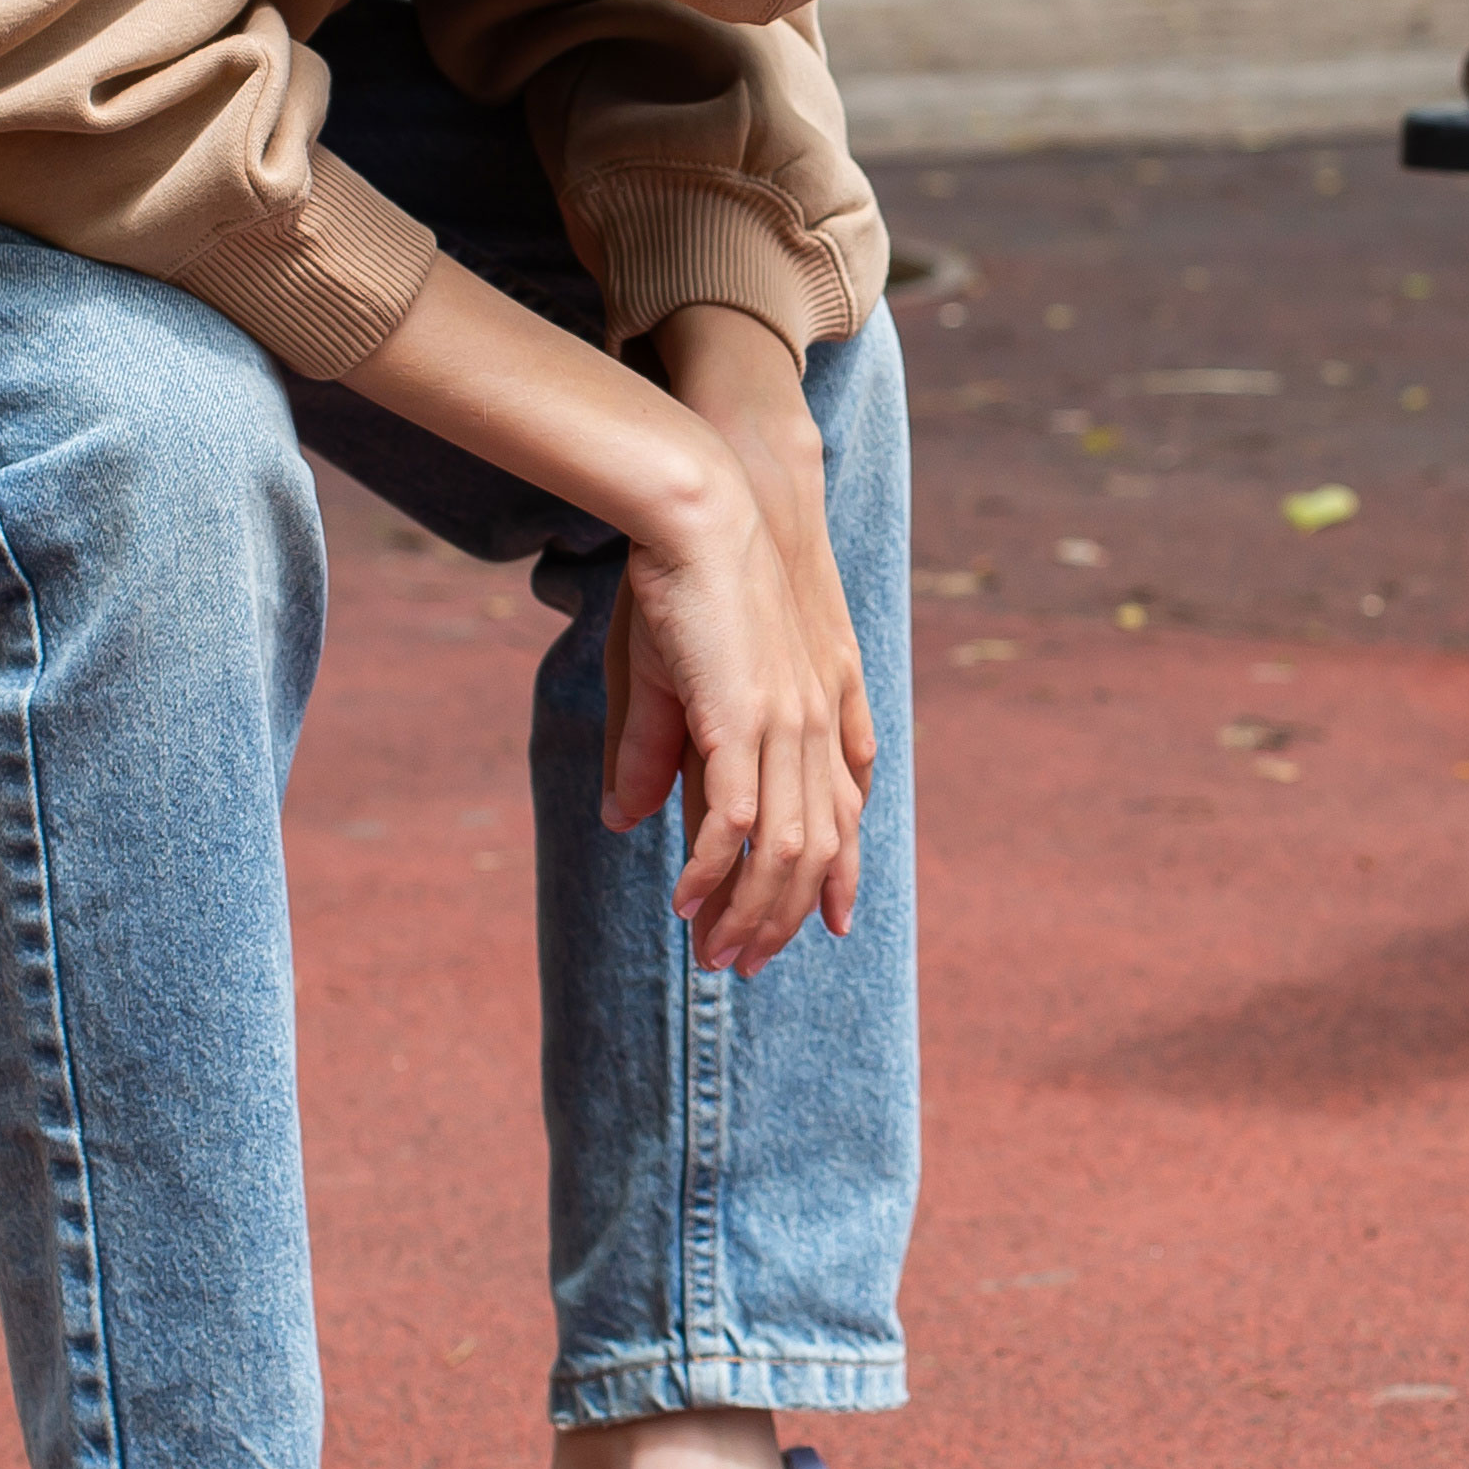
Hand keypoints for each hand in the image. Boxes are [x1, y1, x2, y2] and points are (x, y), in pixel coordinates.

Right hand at [605, 309, 872, 972]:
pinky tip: (684, 899)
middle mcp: (811, 725)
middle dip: (784, 917)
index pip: (838, 814)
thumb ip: (659, 753)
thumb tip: (627, 822)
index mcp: (811, 710)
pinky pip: (738, 820)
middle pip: (817, 849)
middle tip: (739, 962)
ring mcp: (785, 724)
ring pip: (786, 849)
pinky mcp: (744, 718)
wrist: (702, 506)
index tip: (827, 930)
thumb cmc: (685, 579)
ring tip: (714, 951)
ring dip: (751, 909)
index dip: (841, 877)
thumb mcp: (670, 678)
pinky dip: (714, 869)